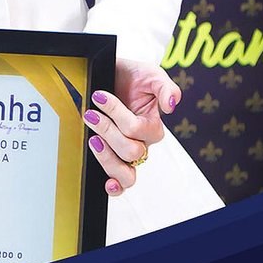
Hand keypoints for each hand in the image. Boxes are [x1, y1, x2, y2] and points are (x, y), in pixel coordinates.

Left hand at [84, 58, 180, 195]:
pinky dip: (116, 187)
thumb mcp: (151, 74)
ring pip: (126, 173)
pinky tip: (108, 183)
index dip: (117, 113)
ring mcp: (126, 154)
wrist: (110, 75)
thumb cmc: (132, 77)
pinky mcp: (113, 159)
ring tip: (93, 138)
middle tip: (91, 114)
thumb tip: (171, 105)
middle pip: (131, 151)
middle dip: (107, 130)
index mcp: (152, 126)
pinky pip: (120, 183)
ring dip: (106, 156)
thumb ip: (166, 87)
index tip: (99, 96)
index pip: (138, 129)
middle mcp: (142, 143)